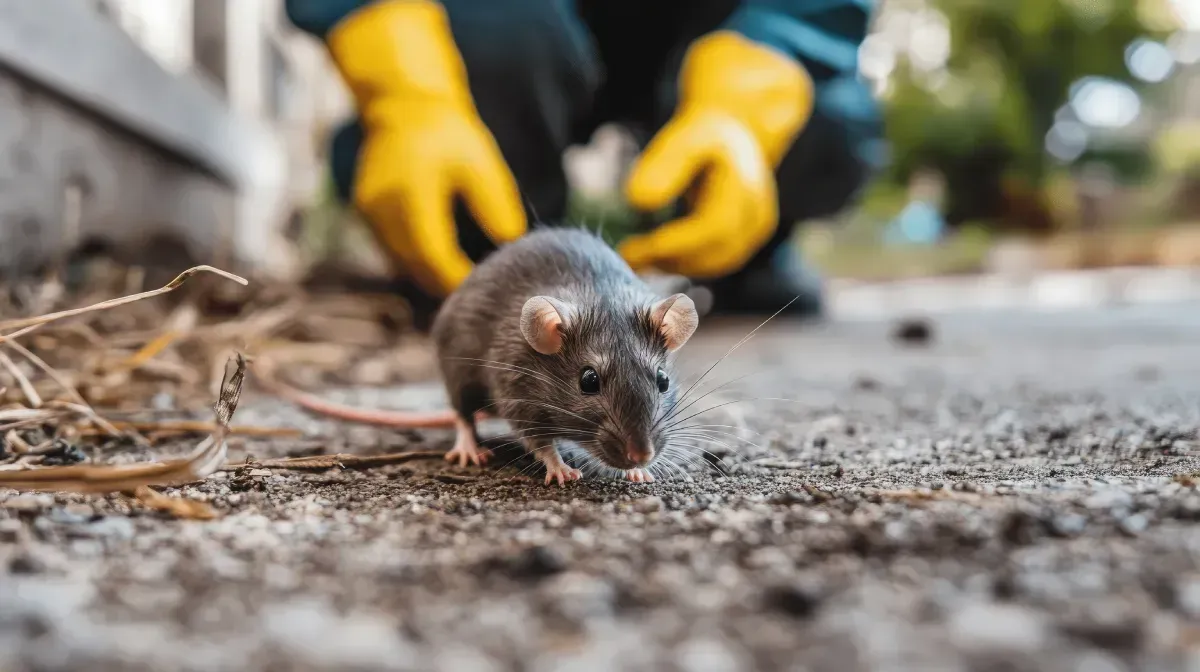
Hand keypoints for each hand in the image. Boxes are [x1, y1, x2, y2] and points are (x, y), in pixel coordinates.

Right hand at [327, 0, 525, 296]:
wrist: (402, 104)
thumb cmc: (448, 132)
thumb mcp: (482, 165)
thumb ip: (496, 207)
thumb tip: (510, 246)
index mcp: (412, 193)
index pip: (434, 255)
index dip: (458, 278)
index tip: (484, 286)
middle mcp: (382, 207)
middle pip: (415, 266)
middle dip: (445, 282)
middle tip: (477, 291)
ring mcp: (368, 211)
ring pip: (401, 262)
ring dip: (429, 274)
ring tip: (462, 279)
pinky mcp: (365, 212)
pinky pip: (391, 249)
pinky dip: (415, 259)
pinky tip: (440, 261)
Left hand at [620, 32, 813, 278]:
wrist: (736, 138)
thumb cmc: (704, 136)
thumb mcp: (683, 137)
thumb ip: (663, 165)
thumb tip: (637, 200)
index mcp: (745, 184)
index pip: (715, 227)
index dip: (675, 244)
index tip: (633, 250)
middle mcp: (758, 212)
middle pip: (717, 252)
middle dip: (669, 259)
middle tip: (627, 257)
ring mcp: (756, 231)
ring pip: (716, 264)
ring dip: (674, 265)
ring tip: (637, 257)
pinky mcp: (747, 242)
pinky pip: (715, 263)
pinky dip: (684, 264)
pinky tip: (656, 257)